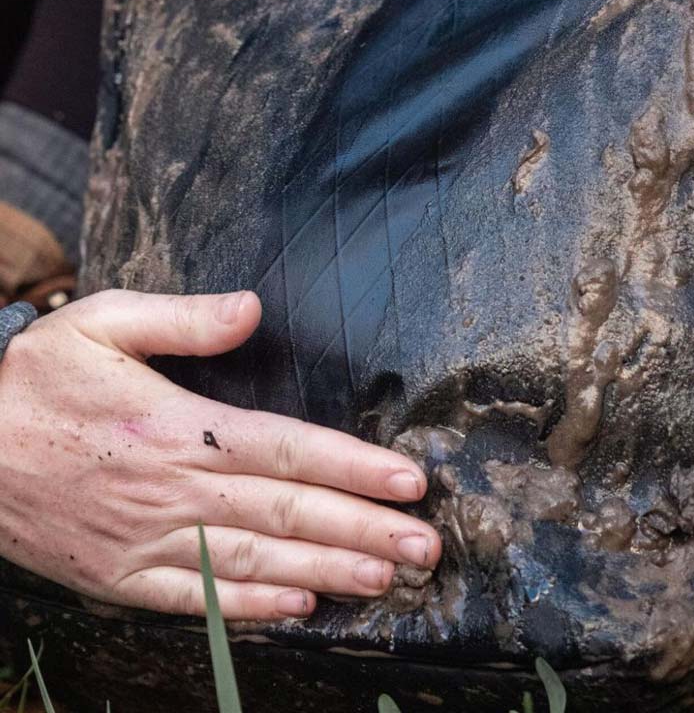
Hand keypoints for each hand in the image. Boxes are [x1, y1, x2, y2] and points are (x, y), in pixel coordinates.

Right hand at [0, 289, 440, 619]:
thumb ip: (183, 317)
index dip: (353, 467)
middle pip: (286, 515)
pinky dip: (252, 611)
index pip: (287, 450)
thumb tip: (253, 309)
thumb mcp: (101, 323)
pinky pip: (196, 602)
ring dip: (327, 573)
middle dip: (363, 531)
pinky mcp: (121, 578)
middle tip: (426, 547)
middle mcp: (172, 493)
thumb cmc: (36, 381)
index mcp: (177, 430)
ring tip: (387, 580)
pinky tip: (302, 611)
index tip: (408, 481)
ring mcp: (147, 543)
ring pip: (254, 564)